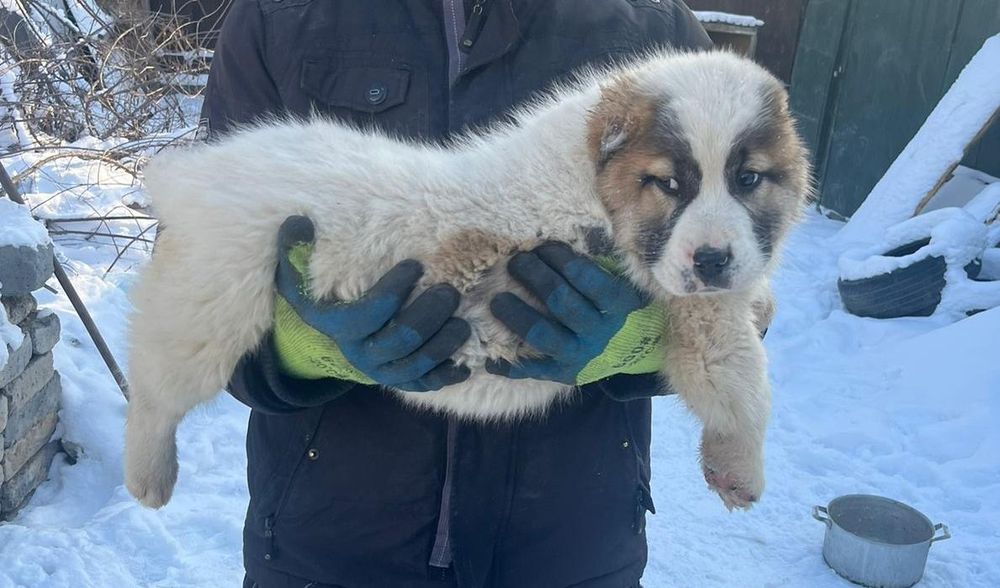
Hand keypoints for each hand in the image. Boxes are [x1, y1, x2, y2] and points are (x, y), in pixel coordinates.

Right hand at [272, 216, 471, 391]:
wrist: (331, 339)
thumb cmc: (323, 298)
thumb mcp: (300, 277)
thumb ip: (294, 252)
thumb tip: (296, 222)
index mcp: (338, 327)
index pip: (368, 313)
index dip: (392, 292)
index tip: (415, 266)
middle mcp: (360, 353)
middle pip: (400, 340)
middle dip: (428, 316)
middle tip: (450, 292)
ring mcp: (381, 370)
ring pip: (416, 365)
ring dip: (442, 345)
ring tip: (463, 323)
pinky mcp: (400, 382)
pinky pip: (424, 385)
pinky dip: (445, 376)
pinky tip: (465, 365)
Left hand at [485, 242, 663, 385]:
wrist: (639, 351)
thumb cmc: (621, 307)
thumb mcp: (620, 284)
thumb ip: (593, 266)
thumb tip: (550, 244)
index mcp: (617, 305)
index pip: (585, 277)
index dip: (559, 258)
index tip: (542, 246)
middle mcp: (599, 332)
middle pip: (560, 301)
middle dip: (533, 277)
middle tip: (515, 261)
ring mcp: (581, 356)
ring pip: (542, 335)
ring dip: (515, 315)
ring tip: (497, 299)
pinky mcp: (564, 374)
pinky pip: (532, 371)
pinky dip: (508, 366)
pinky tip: (488, 359)